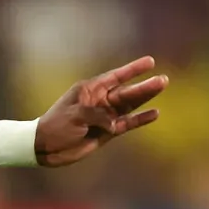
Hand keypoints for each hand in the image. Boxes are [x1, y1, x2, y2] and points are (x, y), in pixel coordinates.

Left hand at [36, 56, 166, 167]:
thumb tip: (115, 124)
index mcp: (89, 90)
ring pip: (129, 106)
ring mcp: (104, 116)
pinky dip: (140, 119)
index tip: (150, 61)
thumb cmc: (56, 126)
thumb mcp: (75, 115)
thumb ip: (97, 116)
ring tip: (161, 88)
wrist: (45, 147)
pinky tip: (154, 113)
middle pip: (127, 91)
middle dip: (145, 86)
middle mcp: (100, 101)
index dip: (132, 70)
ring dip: (145, 98)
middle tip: (163, 79)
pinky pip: (127, 123)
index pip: (115, 77)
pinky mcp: (107, 132)